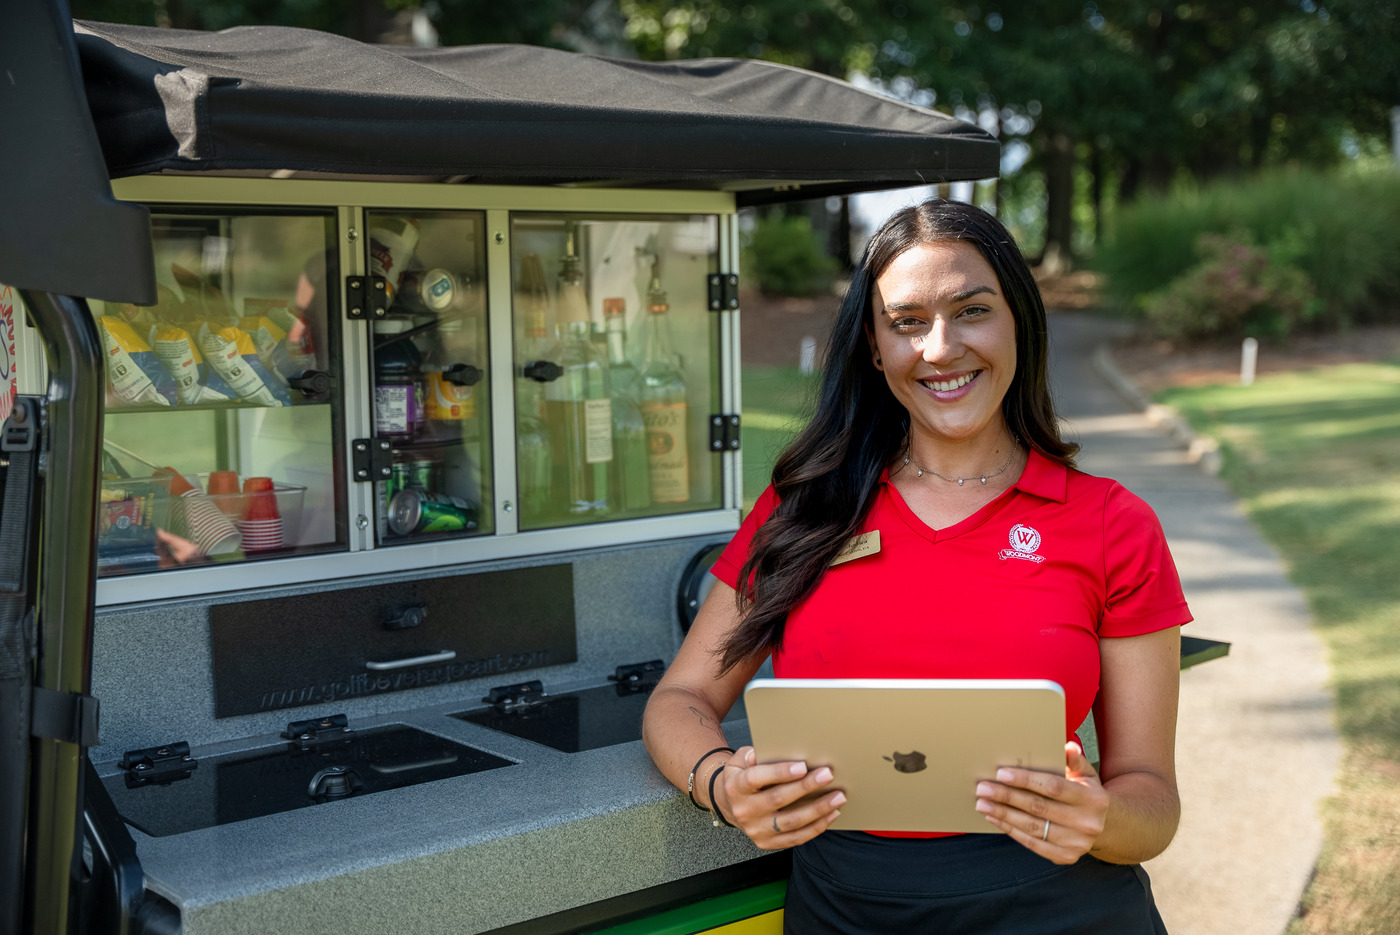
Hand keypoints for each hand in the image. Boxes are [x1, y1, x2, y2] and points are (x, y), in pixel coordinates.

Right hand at [714, 747, 844, 849]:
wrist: (729, 804)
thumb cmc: (742, 776)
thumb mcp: (740, 760)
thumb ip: (752, 755)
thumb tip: (767, 751)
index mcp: (736, 787)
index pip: (757, 779)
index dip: (780, 772)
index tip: (802, 766)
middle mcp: (744, 811)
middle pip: (778, 799)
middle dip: (806, 787)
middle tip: (828, 775)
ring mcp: (756, 830)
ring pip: (791, 822)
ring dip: (818, 810)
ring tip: (838, 797)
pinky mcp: (767, 843)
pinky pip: (796, 838)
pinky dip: (816, 827)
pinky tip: (831, 814)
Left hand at [974, 741, 1107, 864]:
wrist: (1105, 827)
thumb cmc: (1087, 794)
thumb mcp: (1086, 774)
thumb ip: (1076, 760)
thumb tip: (1068, 747)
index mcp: (1092, 799)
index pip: (1053, 787)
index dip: (1026, 781)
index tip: (1001, 774)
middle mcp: (1086, 823)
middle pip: (1038, 808)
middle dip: (1006, 797)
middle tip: (983, 788)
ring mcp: (1076, 843)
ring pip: (1032, 827)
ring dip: (1003, 815)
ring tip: (982, 804)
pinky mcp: (1065, 856)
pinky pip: (1033, 844)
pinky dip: (1011, 830)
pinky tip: (995, 819)